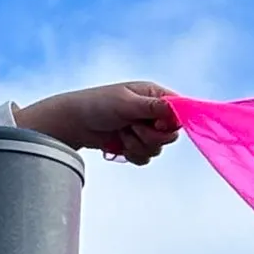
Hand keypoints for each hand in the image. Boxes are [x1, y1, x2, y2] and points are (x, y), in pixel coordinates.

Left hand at [12, 82, 179, 164]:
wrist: (75, 123)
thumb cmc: (97, 105)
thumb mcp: (126, 104)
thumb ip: (152, 107)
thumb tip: (175, 107)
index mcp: (154, 96)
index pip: (179, 112)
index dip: (171, 122)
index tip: (157, 124)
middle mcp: (153, 113)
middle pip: (170, 135)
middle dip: (151, 137)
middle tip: (132, 128)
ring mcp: (145, 130)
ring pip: (157, 149)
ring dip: (137, 146)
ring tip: (121, 134)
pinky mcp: (135, 145)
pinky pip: (145, 158)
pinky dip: (132, 155)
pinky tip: (119, 145)